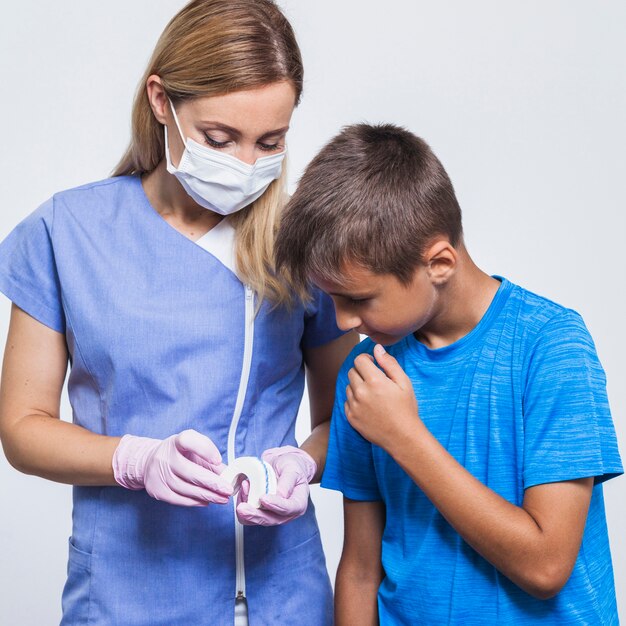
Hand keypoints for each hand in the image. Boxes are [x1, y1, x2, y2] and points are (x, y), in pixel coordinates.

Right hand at [112, 429, 232, 505]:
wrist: (149, 462)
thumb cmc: (179, 454)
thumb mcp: (193, 448)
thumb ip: (210, 458)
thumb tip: (228, 474)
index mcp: (176, 441)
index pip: (188, 440)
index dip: (204, 450)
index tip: (218, 460)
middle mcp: (165, 456)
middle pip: (190, 472)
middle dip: (213, 483)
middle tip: (228, 490)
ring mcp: (158, 474)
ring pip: (186, 488)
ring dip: (207, 495)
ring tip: (222, 498)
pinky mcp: (156, 490)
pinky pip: (179, 499)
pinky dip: (195, 501)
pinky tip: (206, 501)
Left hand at [236, 446, 315, 525]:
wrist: (281, 465)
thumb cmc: (290, 467)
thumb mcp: (292, 468)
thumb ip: (287, 482)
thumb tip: (279, 495)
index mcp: (298, 503)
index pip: (288, 509)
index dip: (275, 505)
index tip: (263, 498)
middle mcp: (286, 513)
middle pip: (270, 519)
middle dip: (254, 515)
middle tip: (242, 508)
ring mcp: (272, 514)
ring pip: (257, 519)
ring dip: (247, 507)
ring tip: (243, 489)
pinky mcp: (261, 512)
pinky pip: (249, 514)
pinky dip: (243, 503)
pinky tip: (243, 490)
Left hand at [346, 344, 420, 450]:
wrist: (403, 437)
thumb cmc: (406, 408)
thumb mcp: (404, 383)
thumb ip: (389, 363)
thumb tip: (377, 348)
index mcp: (374, 381)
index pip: (359, 360)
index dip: (366, 359)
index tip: (373, 364)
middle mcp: (361, 392)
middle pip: (352, 372)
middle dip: (362, 372)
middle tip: (375, 380)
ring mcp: (354, 406)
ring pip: (348, 386)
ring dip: (357, 386)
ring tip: (373, 395)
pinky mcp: (350, 417)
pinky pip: (347, 401)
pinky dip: (354, 400)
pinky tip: (368, 406)